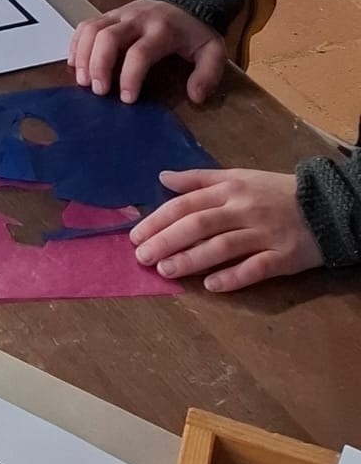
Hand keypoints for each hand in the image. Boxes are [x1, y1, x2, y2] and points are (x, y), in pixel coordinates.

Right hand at [70, 0, 227, 104]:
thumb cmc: (195, 31)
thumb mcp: (213, 51)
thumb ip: (207, 74)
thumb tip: (194, 97)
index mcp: (162, 30)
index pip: (139, 52)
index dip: (129, 76)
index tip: (127, 99)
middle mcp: (136, 19)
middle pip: (107, 37)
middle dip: (98, 65)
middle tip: (98, 90)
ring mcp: (119, 14)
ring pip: (91, 29)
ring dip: (83, 56)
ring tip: (82, 80)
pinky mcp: (109, 14)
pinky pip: (85, 25)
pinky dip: (76, 44)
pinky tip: (75, 63)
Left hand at [132, 166, 321, 291]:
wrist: (327, 205)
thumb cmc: (274, 192)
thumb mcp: (237, 177)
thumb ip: (199, 179)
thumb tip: (162, 177)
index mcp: (229, 190)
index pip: (185, 205)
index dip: (158, 220)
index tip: (135, 235)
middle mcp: (243, 210)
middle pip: (198, 225)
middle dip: (166, 241)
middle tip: (142, 257)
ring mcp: (264, 234)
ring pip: (222, 247)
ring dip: (191, 259)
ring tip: (166, 270)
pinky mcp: (285, 257)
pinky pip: (256, 269)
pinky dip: (233, 277)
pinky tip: (211, 286)